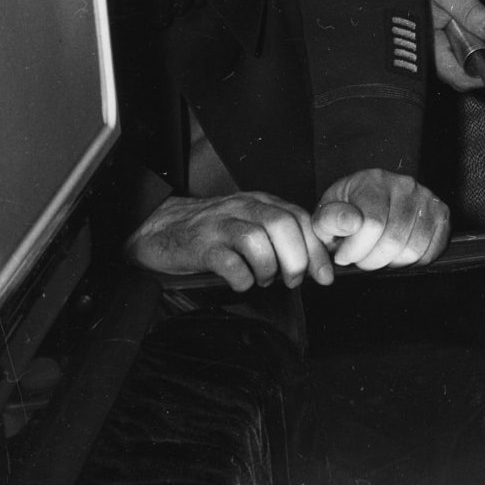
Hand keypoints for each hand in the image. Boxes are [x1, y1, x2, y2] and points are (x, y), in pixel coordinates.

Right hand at [126, 192, 332, 291]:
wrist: (160, 227)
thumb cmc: (211, 230)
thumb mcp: (248, 222)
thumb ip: (278, 234)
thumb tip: (312, 263)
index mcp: (259, 202)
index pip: (299, 218)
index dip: (316, 248)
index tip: (325, 274)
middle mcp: (242, 208)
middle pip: (282, 225)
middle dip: (296, 258)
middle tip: (293, 280)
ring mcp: (220, 225)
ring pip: (257, 239)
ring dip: (268, 267)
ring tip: (263, 279)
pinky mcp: (200, 246)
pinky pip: (228, 261)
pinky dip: (242, 278)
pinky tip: (241, 282)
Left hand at [313, 171, 450, 270]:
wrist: (366, 200)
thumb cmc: (345, 212)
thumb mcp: (324, 218)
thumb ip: (327, 225)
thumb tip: (347, 232)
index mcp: (372, 181)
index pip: (372, 224)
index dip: (355, 250)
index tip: (343, 254)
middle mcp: (404, 185)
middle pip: (394, 240)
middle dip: (371, 260)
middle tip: (360, 257)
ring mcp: (426, 198)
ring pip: (414, 249)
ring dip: (391, 262)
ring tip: (378, 253)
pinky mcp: (441, 213)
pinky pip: (433, 250)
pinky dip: (413, 261)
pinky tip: (397, 253)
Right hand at [430, 0, 484, 91]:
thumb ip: (470, 10)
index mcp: (428, 47)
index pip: (458, 76)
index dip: (484, 75)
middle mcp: (433, 54)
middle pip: (464, 75)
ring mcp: (440, 51)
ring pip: (466, 66)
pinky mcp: (447, 44)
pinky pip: (465, 55)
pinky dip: (480, 50)